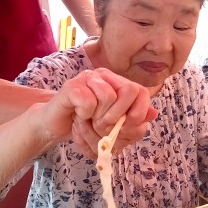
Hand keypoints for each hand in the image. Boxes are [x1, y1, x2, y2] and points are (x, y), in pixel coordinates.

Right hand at [40, 68, 157, 156]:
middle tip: (105, 129)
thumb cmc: (86, 126)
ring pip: (108, 96)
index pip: (142, 91)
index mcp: (118, 85)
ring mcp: (88, 79)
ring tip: (89, 124)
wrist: (55, 126)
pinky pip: (88, 101)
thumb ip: (134, 123)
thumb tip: (153, 114)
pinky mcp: (72, 86)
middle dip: (119, 117)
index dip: (138, 113)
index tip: (126, 129)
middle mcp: (105, 77)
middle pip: (130, 90)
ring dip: (99, 119)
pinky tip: (78, 116)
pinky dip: (84, 115)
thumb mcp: (114, 129)